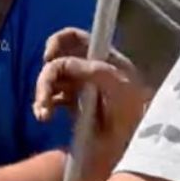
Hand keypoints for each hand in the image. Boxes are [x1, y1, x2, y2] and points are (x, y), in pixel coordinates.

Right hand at [33, 27, 149, 170]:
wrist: (137, 142)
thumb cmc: (135, 110)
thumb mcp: (118, 85)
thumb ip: (92, 70)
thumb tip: (61, 63)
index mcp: (101, 58)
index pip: (74, 38)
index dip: (57, 42)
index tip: (48, 57)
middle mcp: (88, 69)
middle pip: (56, 63)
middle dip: (45, 80)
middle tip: (43, 100)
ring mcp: (80, 88)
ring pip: (50, 82)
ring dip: (41, 96)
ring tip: (43, 115)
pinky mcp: (74, 107)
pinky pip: (50, 101)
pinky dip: (43, 107)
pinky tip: (45, 116)